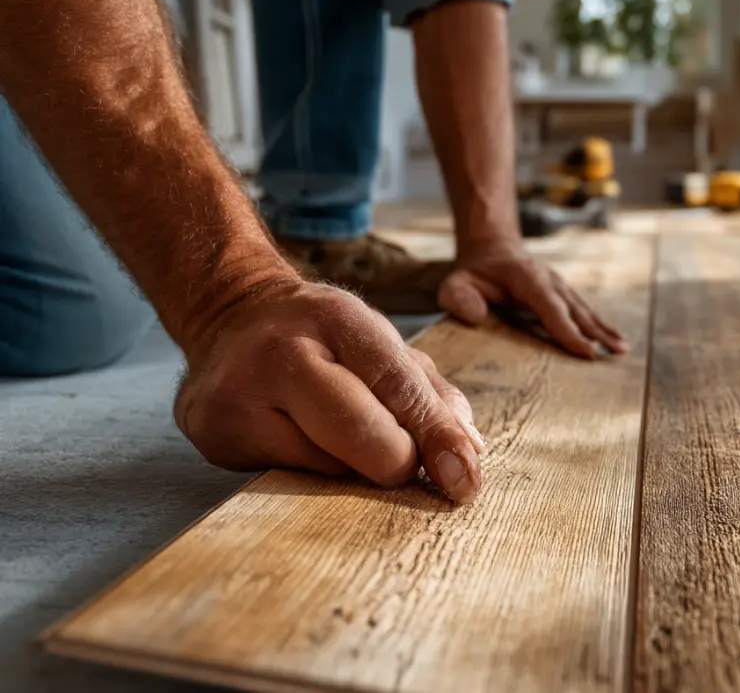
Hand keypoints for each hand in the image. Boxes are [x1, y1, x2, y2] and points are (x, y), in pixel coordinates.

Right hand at [174, 280, 485, 503]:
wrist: (232, 318)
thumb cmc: (322, 337)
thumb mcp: (382, 343)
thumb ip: (430, 395)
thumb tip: (466, 456)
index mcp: (337, 319)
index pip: (398, 387)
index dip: (437, 437)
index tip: (463, 480)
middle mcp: (280, 354)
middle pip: (363, 438)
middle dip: (396, 460)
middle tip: (395, 454)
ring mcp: (238, 397)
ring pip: (330, 470)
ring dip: (352, 467)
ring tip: (332, 430)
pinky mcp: (215, 438)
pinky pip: (289, 480)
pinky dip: (311, 473)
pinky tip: (298, 439)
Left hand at [438, 238, 627, 358]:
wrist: (493, 248)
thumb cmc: (474, 273)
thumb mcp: (455, 284)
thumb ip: (459, 299)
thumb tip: (478, 317)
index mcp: (528, 280)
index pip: (551, 308)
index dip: (569, 331)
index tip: (587, 351)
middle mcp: (550, 281)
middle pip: (576, 310)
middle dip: (597, 332)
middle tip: (616, 352)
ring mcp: (559, 285)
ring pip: (584, 310)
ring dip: (604, 329)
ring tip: (622, 349)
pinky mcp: (563, 292)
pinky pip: (583, 310)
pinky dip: (599, 325)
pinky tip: (613, 339)